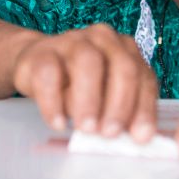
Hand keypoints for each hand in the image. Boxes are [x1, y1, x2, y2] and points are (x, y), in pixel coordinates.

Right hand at [12, 24, 157, 142]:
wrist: (35, 62)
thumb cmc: (77, 84)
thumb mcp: (103, 97)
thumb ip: (118, 113)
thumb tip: (129, 138)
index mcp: (125, 49)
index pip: (143, 77)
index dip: (144, 107)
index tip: (140, 137)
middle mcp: (103, 39)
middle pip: (121, 66)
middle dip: (120, 103)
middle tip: (111, 133)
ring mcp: (72, 41)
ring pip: (87, 63)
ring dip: (89, 99)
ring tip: (86, 128)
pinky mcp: (42, 52)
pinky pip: (48, 73)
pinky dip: (54, 101)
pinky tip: (58, 123)